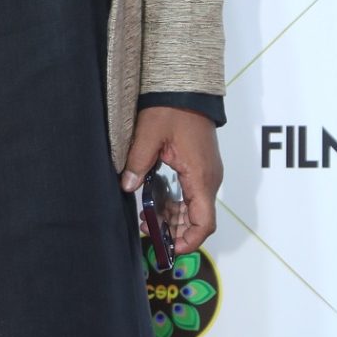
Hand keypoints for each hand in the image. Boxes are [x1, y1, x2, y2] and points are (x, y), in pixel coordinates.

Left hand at [122, 107, 222, 252]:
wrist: (188, 89)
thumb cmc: (172, 108)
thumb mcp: (149, 135)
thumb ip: (138, 163)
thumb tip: (128, 186)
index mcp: (200, 177)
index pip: (203, 223)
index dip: (189, 241)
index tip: (169, 248)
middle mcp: (209, 179)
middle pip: (198, 219)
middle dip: (174, 231)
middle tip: (147, 229)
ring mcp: (207, 173)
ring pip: (194, 208)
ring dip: (173, 218)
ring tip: (146, 217)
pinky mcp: (201, 168)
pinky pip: (192, 195)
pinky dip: (176, 204)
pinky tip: (154, 202)